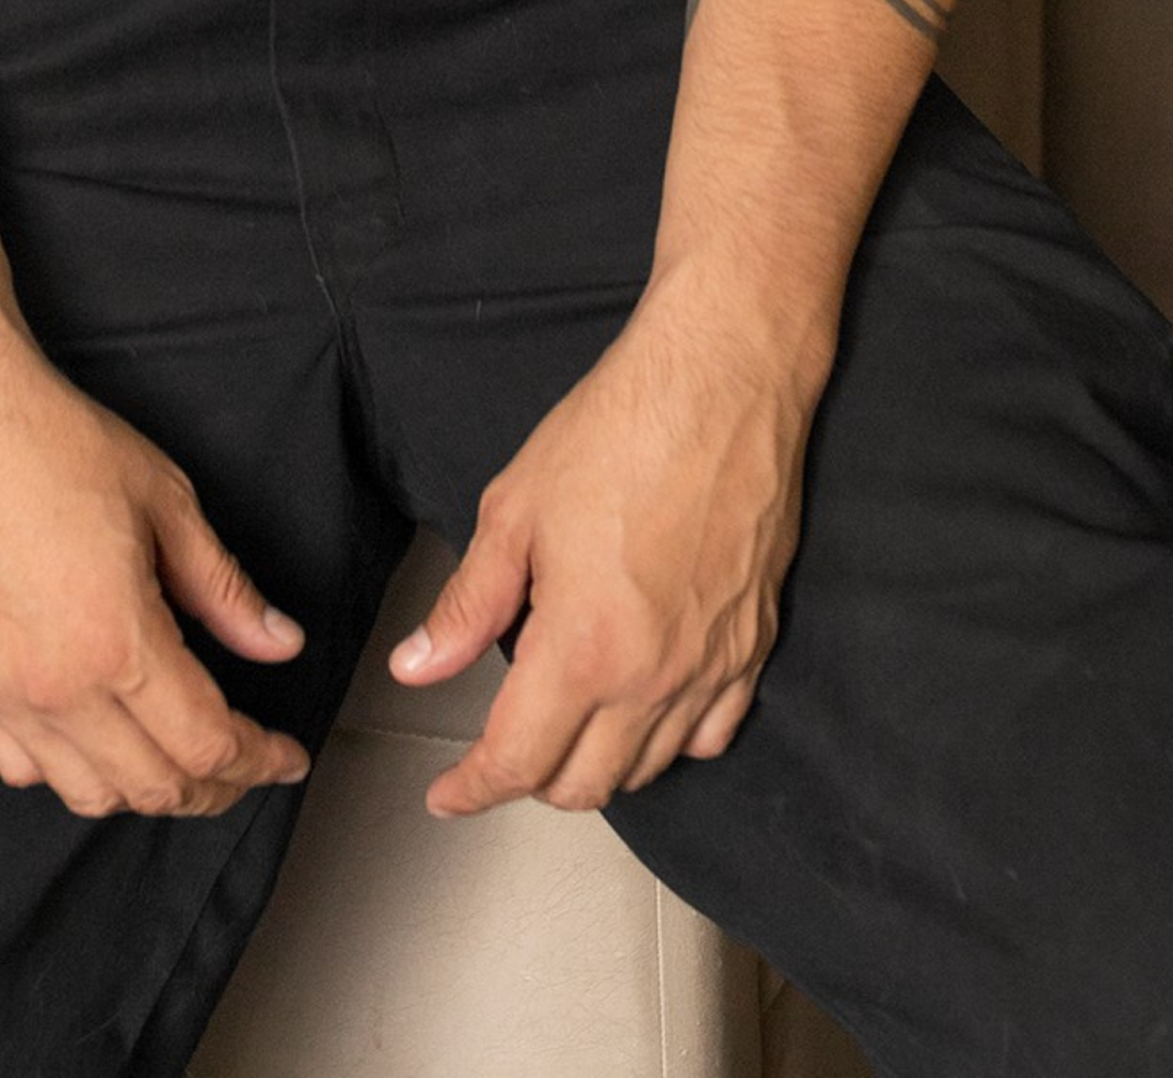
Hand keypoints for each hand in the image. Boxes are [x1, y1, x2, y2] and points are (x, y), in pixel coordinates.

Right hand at [0, 269, 310, 820]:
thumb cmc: (51, 442)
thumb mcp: (165, 501)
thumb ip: (223, 588)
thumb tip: (278, 642)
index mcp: (116, 642)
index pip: (206, 743)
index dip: (259, 758)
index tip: (286, 755)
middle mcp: (55, 686)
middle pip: (153, 785)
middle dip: (215, 785)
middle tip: (246, 760)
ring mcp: (1, 691)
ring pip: (86, 792)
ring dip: (145, 789)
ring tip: (179, 759)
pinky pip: (19, 764)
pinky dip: (68, 771)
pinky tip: (95, 740)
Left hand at [388, 271, 822, 816]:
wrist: (723, 379)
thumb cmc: (619, 429)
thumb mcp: (516, 509)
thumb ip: (467, 604)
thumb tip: (417, 667)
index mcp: (584, 648)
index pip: (518, 761)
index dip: (472, 788)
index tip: (446, 792)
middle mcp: (653, 678)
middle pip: (583, 786)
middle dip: (530, 779)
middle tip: (501, 745)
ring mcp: (712, 667)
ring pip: (647, 770)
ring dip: (596, 764)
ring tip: (564, 722)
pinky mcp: (754, 644)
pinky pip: (711, 735)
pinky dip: (669, 742)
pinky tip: (643, 705)